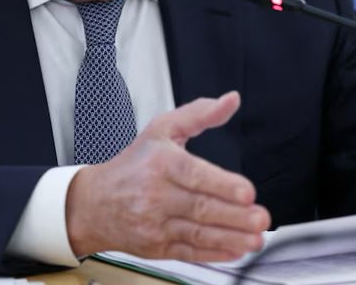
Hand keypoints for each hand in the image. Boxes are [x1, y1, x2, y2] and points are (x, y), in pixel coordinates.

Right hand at [66, 91, 270, 260]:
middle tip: (260, 218)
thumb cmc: (133, 165)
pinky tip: (234, 250)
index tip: (246, 192)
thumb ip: (200, 114)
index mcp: (161, 163)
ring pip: (198, 233)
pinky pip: (190, 251)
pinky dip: (214, 254)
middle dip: (235, 216)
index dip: (222, 185)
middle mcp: (157, 195)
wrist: (94, 203)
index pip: (194, 175)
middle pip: (200, 207)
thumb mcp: (162, 129)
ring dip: (231, 238)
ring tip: (255, 239)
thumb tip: (230, 101)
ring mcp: (156, 224)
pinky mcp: (157, 246)